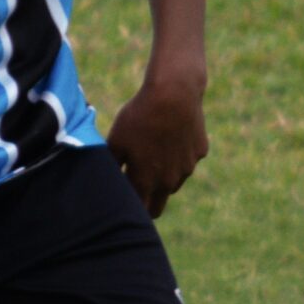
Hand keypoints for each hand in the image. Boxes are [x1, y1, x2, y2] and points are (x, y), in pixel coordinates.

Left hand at [106, 73, 207, 217]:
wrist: (174, 92)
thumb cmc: (140, 116)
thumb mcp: (116, 140)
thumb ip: (110, 165)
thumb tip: (104, 179)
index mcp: (146, 181)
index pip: (139, 210)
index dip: (130, 207)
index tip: (122, 200)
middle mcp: (169, 181)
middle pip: (158, 206)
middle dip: (147, 203)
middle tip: (136, 189)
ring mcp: (187, 167)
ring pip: (174, 183)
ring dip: (163, 177)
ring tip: (152, 153)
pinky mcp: (199, 152)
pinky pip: (187, 160)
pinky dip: (179, 154)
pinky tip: (171, 134)